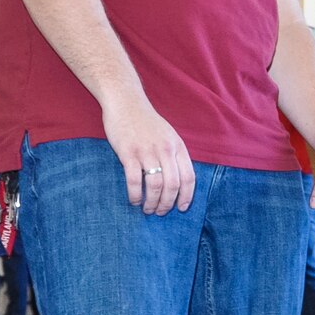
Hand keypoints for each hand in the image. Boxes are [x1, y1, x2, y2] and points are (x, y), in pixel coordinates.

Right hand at [102, 92, 194, 214]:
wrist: (126, 103)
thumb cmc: (147, 122)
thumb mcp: (169, 136)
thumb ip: (174, 155)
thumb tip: (178, 179)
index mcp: (178, 147)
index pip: (189, 177)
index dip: (187, 196)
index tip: (181, 208)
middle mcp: (166, 150)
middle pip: (173, 185)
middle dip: (168, 203)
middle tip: (160, 212)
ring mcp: (147, 152)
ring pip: (155, 185)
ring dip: (152, 202)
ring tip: (147, 209)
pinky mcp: (128, 153)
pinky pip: (134, 180)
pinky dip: (135, 194)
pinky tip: (134, 200)